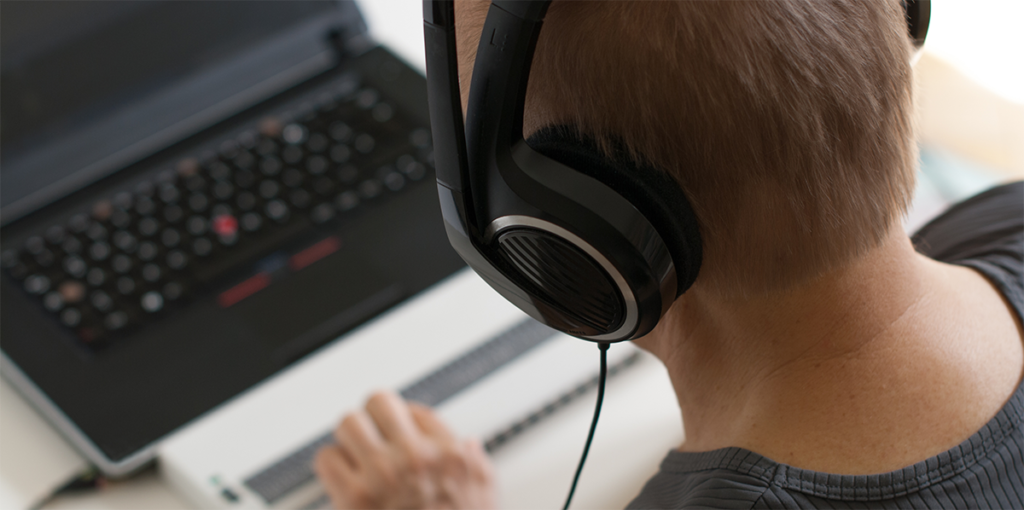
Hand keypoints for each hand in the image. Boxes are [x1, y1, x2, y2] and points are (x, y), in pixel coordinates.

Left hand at [314, 391, 496, 509]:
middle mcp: (416, 457)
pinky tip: (342, 480)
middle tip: (370, 434)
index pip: (416, 410)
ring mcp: (383, 475)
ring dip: (348, 439)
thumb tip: (468, 446)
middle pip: (379, 403)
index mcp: (449, 454)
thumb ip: (476, 465)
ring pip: (347, 424)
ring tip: (353, 454)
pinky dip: (330, 467)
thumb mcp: (484, 494)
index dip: (404, 420)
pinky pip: (327, 459)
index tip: (398, 431)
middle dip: (372, 420)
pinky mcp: (354, 498)